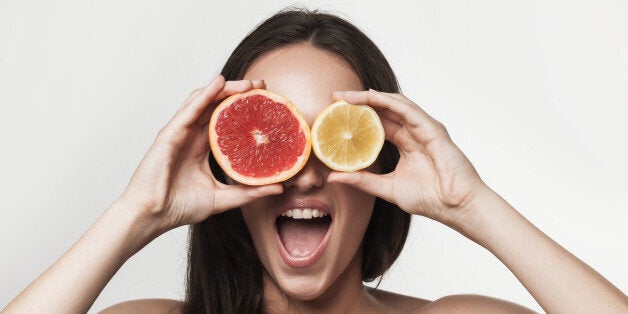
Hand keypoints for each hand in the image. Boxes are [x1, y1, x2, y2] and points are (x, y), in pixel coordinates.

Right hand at [119, 75, 282, 230]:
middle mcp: (192, 136)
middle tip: (262, 85)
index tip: (267, 103)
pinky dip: (205, 94)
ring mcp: (180, 133)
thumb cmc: (180, 207)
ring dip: (226, 89)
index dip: (244, 109)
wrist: (154, 216)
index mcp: (202, 148)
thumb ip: (249, 192)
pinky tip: (219, 83)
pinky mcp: (170, 133)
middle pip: (217, 106)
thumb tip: (279, 187)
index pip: (226, 120)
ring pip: (204, 101)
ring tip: (248, 83)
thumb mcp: (223, 199)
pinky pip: (190, 109)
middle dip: (239, 93)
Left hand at [328, 90, 487, 225]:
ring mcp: (424, 129)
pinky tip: (371, 97)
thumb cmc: (430, 199)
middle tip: (335, 98)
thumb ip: (362, 180)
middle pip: (383, 110)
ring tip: (347, 96)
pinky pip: (408, 110)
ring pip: (394, 105)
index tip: (335, 114)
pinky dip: (388, 101)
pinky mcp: (432, 129)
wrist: (456, 207)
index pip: (378, 124)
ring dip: (370, 97)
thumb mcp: (387, 188)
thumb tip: (334, 176)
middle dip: (359, 102)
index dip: (357, 117)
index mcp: (406, 144)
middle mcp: (414, 132)